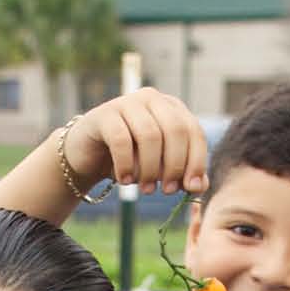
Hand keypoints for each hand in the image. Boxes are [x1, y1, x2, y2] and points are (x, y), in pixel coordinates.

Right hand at [64, 89, 209, 197]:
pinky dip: (126, 164)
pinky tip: (125, 180)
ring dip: (151, 168)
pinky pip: (121, 140)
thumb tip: (200, 186)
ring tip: (146, 189)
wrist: (89, 156)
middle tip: (168, 191)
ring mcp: (127, 103)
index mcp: (172, 108)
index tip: (191, 189)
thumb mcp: (160, 168)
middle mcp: (152, 99)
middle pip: (175, 130)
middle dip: (175, 165)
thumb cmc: (130, 161)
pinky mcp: (104, 114)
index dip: (196, 161)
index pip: (194, 131)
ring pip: (149, 135)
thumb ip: (183, 175)